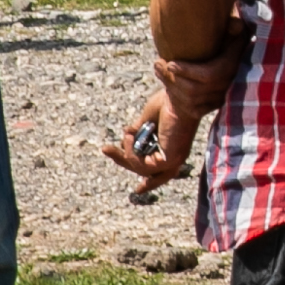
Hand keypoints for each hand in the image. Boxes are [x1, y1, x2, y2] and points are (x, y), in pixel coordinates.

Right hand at [104, 41, 233, 196]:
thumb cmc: (168, 103)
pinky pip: (144, 166)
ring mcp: (174, 159)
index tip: (138, 189)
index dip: (150, 183)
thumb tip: (127, 137)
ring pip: (141, 169)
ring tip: (127, 135)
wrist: (178, 95)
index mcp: (173, 148)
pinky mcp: (171, 158)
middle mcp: (175, 157)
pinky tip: (130, 136)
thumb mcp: (148, 119)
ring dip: (127, 153)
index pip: (161, 173)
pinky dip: (132, 152)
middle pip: (146, 171)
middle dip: (124, 161)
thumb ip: (138, 131)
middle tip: (105, 149)